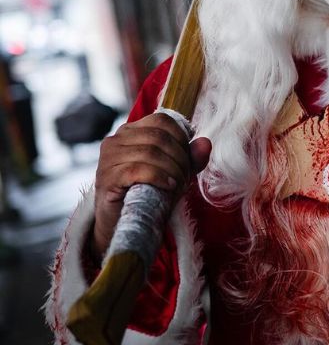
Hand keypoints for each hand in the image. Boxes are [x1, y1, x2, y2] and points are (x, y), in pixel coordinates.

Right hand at [92, 113, 211, 259]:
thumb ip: (191, 158)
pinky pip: (139, 170)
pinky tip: (167, 186)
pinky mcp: (107, 177)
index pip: (162, 120)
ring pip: (151, 153)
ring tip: (176, 185)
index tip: (187, 159)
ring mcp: (108, 158)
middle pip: (159, 137)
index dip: (181, 138)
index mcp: (131, 132)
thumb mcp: (175, 173)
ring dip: (172, 170)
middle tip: (184, 178)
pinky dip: (159, 177)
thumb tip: (205, 143)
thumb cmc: (148, 194)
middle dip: (180, 158)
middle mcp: (116, 140)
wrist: (123, 224)